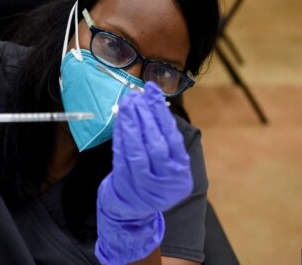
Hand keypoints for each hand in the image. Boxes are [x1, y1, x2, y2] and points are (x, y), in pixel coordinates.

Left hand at [95, 82, 191, 264]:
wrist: (131, 210)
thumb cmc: (149, 178)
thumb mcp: (164, 164)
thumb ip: (163, 138)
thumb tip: (151, 102)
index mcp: (180, 173)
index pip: (172, 138)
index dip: (162, 112)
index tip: (153, 92)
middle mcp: (166, 182)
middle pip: (156, 142)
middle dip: (146, 115)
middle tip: (138, 95)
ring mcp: (145, 186)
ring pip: (138, 149)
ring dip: (132, 123)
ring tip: (129, 103)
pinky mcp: (126, 186)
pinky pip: (122, 156)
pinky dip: (121, 136)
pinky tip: (121, 120)